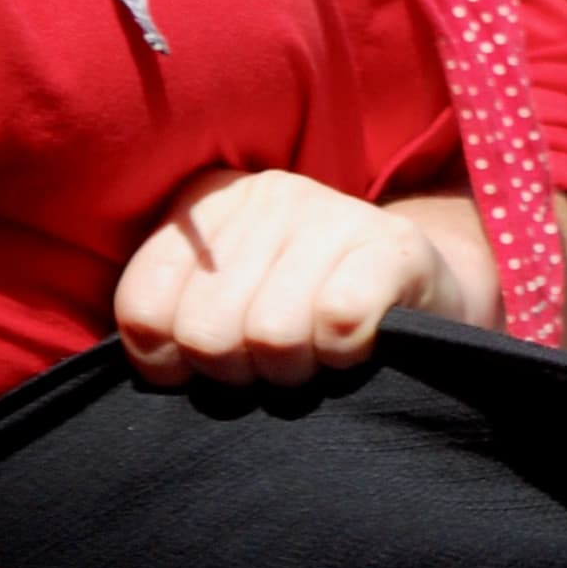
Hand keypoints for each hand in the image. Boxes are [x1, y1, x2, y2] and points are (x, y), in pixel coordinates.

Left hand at [115, 171, 497, 386]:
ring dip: (294, 373)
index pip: (144, 309)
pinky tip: (355, 348)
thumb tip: (152, 364)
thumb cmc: (303, 311)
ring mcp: (334, 213)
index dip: (171, 365)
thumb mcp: (223, 301)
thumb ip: (169, 320)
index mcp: (209, 202)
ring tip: (313, 358)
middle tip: (270, 367)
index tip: (207, 365)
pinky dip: (344, 357)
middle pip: (206, 332)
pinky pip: (340, 325)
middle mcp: (267, 192)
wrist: (422, 294)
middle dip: (237, 375)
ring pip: (273, 336)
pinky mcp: (394, 246)